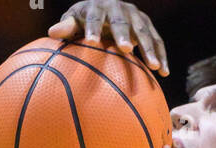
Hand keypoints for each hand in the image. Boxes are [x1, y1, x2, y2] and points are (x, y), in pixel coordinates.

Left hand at [50, 1, 168, 73]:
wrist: (106, 7)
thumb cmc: (84, 20)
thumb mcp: (74, 20)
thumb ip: (66, 27)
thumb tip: (51, 32)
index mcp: (99, 6)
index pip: (94, 15)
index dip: (93, 27)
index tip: (91, 41)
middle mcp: (120, 8)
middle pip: (123, 21)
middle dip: (125, 34)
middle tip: (126, 48)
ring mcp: (137, 16)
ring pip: (145, 32)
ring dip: (150, 49)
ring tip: (154, 67)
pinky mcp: (148, 26)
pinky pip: (157, 41)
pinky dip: (161, 56)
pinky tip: (164, 73)